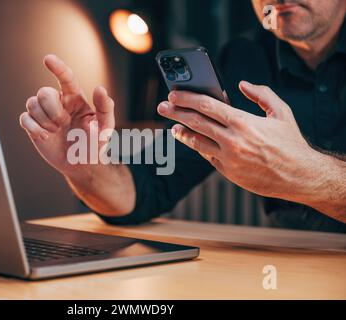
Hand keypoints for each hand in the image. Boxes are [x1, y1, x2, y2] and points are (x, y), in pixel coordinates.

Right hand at [19, 55, 114, 175]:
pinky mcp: (34, 126)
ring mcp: (44, 113)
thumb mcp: (104, 128)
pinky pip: (24, 118)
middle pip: (44, 92)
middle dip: (53, 111)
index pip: (66, 78)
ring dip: (45, 121)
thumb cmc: (95, 144)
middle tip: (64, 124)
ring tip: (56, 132)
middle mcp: (58, 102)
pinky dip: (33, 128)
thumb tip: (100, 88)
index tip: (48, 59)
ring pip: (32, 103)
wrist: (82, 165)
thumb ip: (105, 108)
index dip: (57, 68)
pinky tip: (44, 136)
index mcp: (75, 98)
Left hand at [157, 81, 315, 199]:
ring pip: (196, 142)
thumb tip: (242, 84)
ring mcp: (228, 158)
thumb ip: (261, 94)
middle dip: (175, 112)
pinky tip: (191, 140)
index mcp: (243, 122)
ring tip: (172, 126)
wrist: (299, 176)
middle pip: (196, 122)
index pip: (207, 106)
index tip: (173, 94)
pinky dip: (198, 147)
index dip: (187, 98)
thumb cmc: (291, 142)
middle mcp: (232, 140)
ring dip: (181, 132)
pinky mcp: (227, 172)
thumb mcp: (281, 111)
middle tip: (162, 106)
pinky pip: (207, 156)